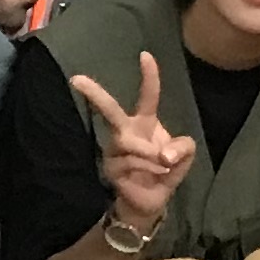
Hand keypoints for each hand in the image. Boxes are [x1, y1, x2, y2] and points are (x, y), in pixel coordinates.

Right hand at [64, 49, 197, 231]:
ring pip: (131, 143)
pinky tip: (156, 176)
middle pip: (110, 110)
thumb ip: (183, 147)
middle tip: (76, 79)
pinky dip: (151, 169)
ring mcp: (114, 150)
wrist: (150, 203)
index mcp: (144, 124)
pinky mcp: (110, 168)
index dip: (149, 76)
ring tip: (163, 166)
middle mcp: (125, 133)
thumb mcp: (183, 156)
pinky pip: (131, 162)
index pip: (147, 97)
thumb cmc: (164, 172)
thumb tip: (164, 153)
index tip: (145, 55)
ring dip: (152, 155)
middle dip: (95, 94)